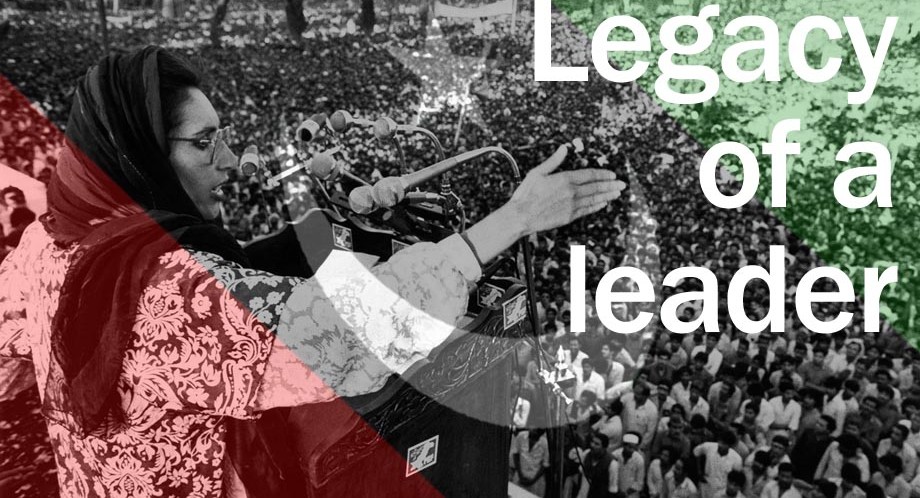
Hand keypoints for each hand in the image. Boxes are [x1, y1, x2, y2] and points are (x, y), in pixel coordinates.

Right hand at [506, 145, 625, 235]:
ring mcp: (572, 205)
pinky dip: (597, 206)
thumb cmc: (526, 194)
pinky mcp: (569, 216)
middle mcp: (571, 192)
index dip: (603, 174)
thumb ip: (553, 161)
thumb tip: (564, 148)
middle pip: (596, 187)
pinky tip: (603, 203)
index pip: (589, 175)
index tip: (612, 174)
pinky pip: (588, 210)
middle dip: (611, 185)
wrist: (521, 216)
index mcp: (564, 179)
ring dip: (608, 195)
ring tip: (617, 193)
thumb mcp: (537, 172)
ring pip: (595, 199)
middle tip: (622, 184)